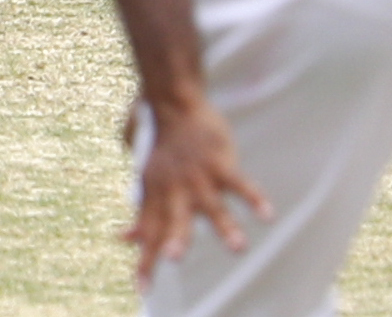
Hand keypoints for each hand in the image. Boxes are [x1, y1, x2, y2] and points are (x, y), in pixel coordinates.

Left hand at [125, 92, 271, 287]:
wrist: (170, 101)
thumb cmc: (158, 147)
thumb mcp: (144, 181)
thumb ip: (139, 213)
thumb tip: (124, 238)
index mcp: (154, 194)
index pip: (148, 232)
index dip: (144, 260)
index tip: (142, 290)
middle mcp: (174, 188)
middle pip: (174, 218)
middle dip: (175, 238)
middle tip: (173, 259)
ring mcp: (198, 176)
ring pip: (212, 205)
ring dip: (225, 226)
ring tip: (238, 248)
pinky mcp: (220, 162)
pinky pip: (240, 183)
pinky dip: (253, 198)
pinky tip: (267, 214)